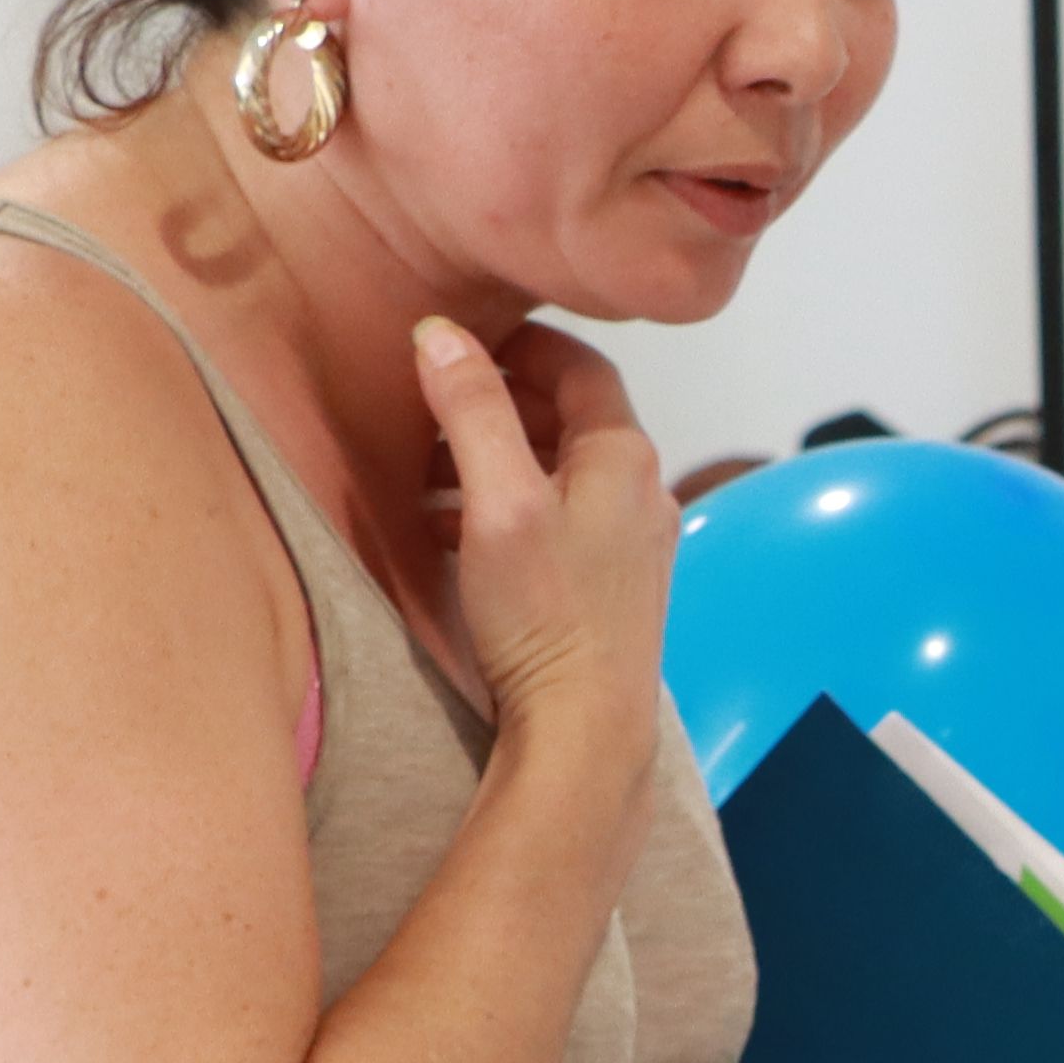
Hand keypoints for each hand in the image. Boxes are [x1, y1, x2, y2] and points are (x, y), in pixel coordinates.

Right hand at [416, 315, 671, 734]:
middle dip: (496, 403)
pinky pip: (553, 520)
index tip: (463, 339)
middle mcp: (641, 492)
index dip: (521, 345)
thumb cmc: (545, 614)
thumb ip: (472, 412)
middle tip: (430, 399)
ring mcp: (629, 542)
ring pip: (555, 472)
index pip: (581, 368)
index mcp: (625, 457)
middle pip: (567, 419)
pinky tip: (446, 527)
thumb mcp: (497, 500)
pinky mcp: (608, 586)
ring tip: (422, 464)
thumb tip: (442, 334)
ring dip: (491, 458)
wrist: (584, 728)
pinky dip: (501, 507)